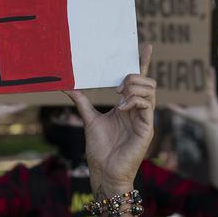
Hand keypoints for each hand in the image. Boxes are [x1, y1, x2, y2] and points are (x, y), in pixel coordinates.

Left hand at [65, 45, 155, 193]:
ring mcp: (144, 118)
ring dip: (133, 87)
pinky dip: (134, 100)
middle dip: (134, 76)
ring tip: (117, 98)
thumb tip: (66, 84)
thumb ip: (81, 100)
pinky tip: (121, 107)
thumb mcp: (89, 119)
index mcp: (127, 105)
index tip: (146, 45)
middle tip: (115, 87)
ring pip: (151, 90)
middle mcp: (138, 109)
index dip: (143, 62)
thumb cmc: (99, 148)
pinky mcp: (147, 127)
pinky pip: (148, 105)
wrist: (104, 171)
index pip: (138, 80)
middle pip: (148, 81)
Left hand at [168, 67, 217, 124]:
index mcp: (189, 97)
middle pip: (190, 82)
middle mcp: (196, 93)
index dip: (177, 81)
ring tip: (195, 62)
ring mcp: (204, 92)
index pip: (182, 87)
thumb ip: (175, 109)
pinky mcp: (211, 92)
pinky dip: (211, 76)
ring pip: (200, 80)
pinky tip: (209, 68)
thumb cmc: (197, 119)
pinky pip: (211, 82)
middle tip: (181, 64)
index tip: (171, 74)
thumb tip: (165, 105)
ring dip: (198, 72)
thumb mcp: (184, 113)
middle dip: (186, 74)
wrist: (210, 122)